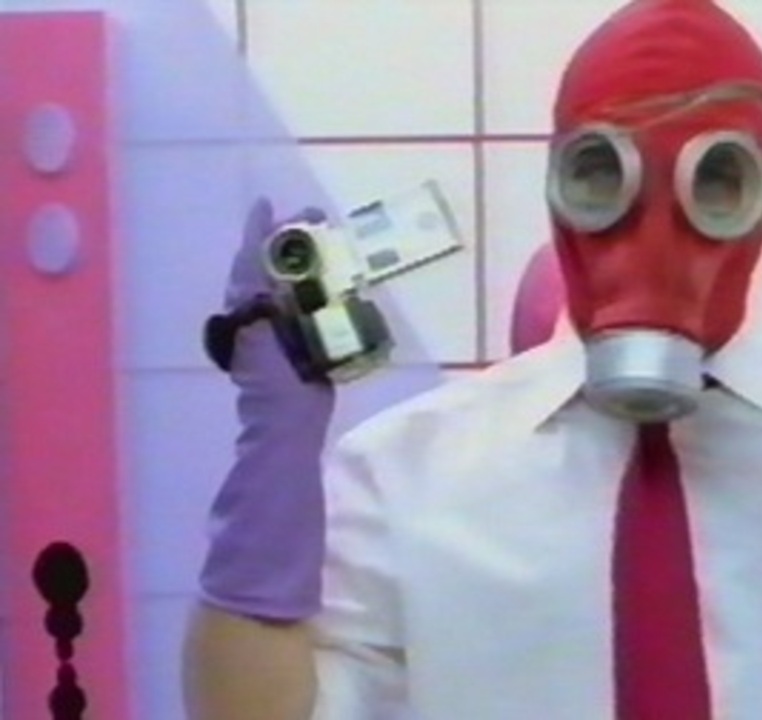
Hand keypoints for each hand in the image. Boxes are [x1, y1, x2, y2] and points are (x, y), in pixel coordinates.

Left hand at [199, 197, 335, 620]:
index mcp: (262, 376)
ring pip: (291, 326)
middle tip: (314, 220)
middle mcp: (268, 376)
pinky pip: (310, 353)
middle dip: (288, 259)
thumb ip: (270, 387)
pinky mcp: (301, 410)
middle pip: (271, 304)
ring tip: (332, 251)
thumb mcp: (272, 438)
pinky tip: (343, 314)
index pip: (256, 305)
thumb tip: (260, 324)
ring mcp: (285, 393)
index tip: (272, 213)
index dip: (261, 258)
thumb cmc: (272, 506)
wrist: (271, 556)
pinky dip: (323, 324)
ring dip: (307, 286)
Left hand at [223, 197, 334, 413]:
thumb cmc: (269, 381)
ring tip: (336, 239)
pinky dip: (336, 289)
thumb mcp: (257, 337)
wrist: (289, 422)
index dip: (258, 231)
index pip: (250, 259)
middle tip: (318, 217)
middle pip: (278, 265)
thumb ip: (255, 305)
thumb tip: (256, 269)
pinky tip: (351, 277)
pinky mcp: (314, 341)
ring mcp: (290, 326)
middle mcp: (266, 311)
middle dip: (295, 239)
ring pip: (302, 282)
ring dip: (318, 260)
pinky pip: (325, 306)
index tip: (267, 204)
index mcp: (247, 307)